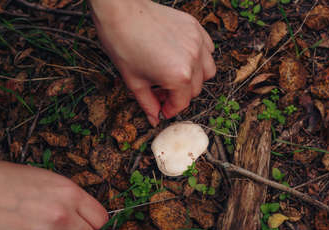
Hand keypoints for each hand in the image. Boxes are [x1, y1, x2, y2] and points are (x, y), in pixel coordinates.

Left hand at [90, 0, 215, 125]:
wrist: (121, 11)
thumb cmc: (123, 44)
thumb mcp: (134, 81)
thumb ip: (148, 104)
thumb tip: (154, 118)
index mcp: (179, 77)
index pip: (181, 104)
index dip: (169, 110)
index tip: (161, 109)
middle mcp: (193, 60)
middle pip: (195, 90)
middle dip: (179, 96)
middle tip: (161, 92)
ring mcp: (197, 42)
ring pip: (207, 71)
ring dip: (195, 79)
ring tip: (176, 76)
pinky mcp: (196, 28)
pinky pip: (208, 50)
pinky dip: (200, 58)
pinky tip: (183, 58)